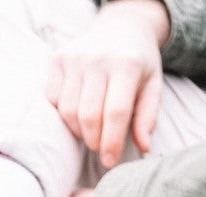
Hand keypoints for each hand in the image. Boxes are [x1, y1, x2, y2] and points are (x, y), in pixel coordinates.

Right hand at [46, 0, 169, 167]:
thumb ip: (147, 117)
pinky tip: (76, 111)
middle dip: (93, 140)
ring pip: (68, 112)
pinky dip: (63, 114)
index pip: (115, 112)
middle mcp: (99, 59)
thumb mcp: (152, 85)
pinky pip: (53, 100)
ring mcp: (75, 58)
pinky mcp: (58, 59)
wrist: (122, 25)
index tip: (109, 161)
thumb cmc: (138, 62)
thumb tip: (144, 148)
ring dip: (77, 130)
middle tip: (100, 146)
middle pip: (89, 116)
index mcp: (127, 64)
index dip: (111, 142)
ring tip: (90, 130)